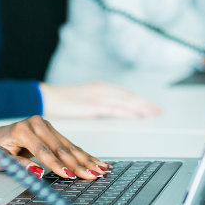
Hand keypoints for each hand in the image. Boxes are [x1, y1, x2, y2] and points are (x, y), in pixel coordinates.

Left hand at [0, 116, 109, 179]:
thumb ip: (17, 165)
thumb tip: (38, 172)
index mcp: (21, 129)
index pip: (43, 151)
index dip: (57, 165)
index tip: (69, 176)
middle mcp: (35, 123)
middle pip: (60, 147)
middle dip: (78, 163)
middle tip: (92, 175)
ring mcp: (45, 125)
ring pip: (68, 145)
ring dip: (85, 159)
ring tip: (101, 170)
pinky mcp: (51, 129)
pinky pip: (69, 144)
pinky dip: (83, 154)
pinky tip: (96, 161)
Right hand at [40, 82, 162, 118]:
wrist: (46, 97)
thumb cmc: (61, 100)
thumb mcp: (81, 99)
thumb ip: (95, 103)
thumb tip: (105, 108)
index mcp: (99, 88)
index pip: (124, 94)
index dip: (138, 100)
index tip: (150, 105)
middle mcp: (101, 90)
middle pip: (128, 97)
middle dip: (144, 104)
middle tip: (158, 110)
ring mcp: (98, 97)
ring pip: (125, 102)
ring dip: (140, 108)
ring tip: (152, 113)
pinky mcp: (93, 106)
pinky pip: (114, 109)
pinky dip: (127, 112)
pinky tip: (136, 115)